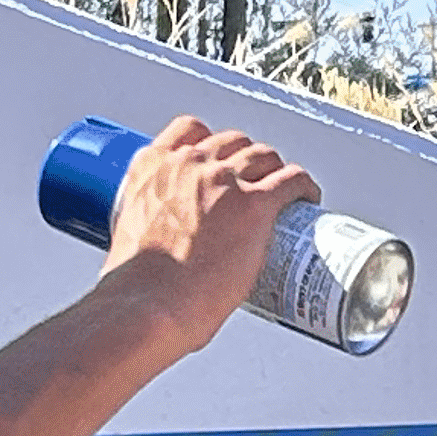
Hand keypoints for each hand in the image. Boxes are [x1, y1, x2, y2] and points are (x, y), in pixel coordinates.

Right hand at [101, 117, 321, 352]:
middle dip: (247, 159)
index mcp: (151, 168)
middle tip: (255, 183)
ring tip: (285, 190)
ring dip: (276, 170)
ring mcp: (224, 181)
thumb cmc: (135, 287)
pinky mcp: (254, 205)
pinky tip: (307, 197)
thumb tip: (162, 248)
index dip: (212, 142)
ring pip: (263, 156)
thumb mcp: (129, 234)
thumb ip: (148, 226)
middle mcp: (189, 165)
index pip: (188, 130)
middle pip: (233, 142)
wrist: (148, 305)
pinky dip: (303, 186)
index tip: (219, 158)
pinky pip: (291, 180)